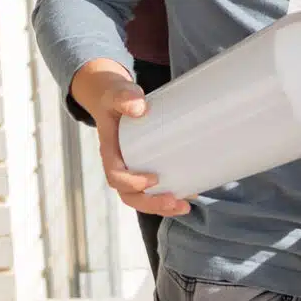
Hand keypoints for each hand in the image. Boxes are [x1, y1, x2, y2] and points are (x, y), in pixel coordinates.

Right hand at [72, 60, 190, 217]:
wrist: (114, 97)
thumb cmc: (116, 97)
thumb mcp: (117, 93)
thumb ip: (125, 97)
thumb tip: (139, 107)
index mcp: (109, 151)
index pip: (115, 176)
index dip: (132, 183)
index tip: (153, 179)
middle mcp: (119, 164)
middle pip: (128, 195)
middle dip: (151, 203)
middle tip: (176, 203)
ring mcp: (132, 167)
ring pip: (141, 196)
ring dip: (161, 206)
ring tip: (185, 206)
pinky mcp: (145, 164)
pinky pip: (154, 187)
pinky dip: (170, 193)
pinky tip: (191, 193)